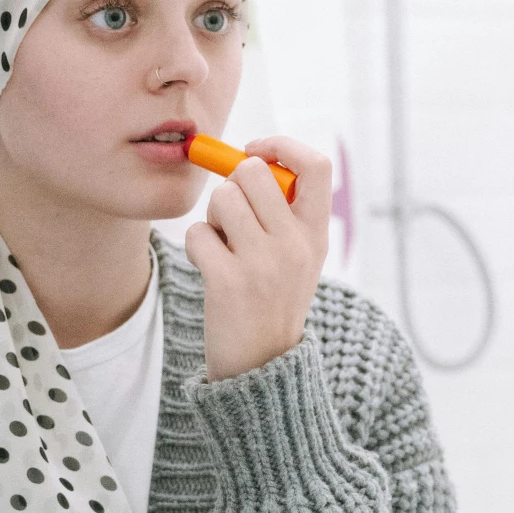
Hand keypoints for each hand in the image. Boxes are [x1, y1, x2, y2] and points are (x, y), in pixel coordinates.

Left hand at [183, 135, 331, 381]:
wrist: (261, 366)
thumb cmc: (271, 300)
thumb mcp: (299, 257)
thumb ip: (285, 212)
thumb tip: (249, 159)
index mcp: (317, 234)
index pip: (316, 165)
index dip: (282, 146)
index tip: (257, 152)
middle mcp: (295, 246)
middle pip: (253, 172)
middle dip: (233, 185)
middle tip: (233, 214)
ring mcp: (263, 264)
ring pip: (221, 198)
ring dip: (213, 216)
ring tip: (223, 245)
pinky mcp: (228, 282)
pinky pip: (197, 233)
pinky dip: (196, 245)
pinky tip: (210, 267)